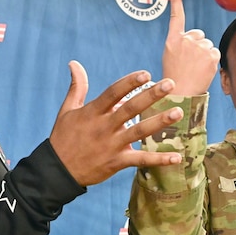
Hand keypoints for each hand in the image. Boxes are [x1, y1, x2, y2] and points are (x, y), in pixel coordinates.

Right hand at [49, 62, 183, 185]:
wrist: (56, 171)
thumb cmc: (63, 138)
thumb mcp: (67, 110)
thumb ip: (77, 87)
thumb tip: (74, 63)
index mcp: (93, 112)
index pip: (113, 93)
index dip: (130, 82)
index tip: (146, 74)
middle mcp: (104, 127)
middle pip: (130, 108)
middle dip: (150, 95)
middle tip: (170, 84)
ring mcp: (111, 145)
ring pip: (139, 131)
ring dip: (159, 122)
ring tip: (178, 112)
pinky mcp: (116, 162)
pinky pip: (140, 160)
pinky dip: (159, 159)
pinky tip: (176, 157)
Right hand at [163, 0, 218, 95]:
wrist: (181, 94)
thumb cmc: (175, 77)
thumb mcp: (171, 56)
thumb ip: (182, 43)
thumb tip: (198, 37)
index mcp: (173, 40)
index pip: (176, 16)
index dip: (176, 0)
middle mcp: (186, 40)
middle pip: (198, 35)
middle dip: (197, 45)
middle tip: (190, 62)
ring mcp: (199, 46)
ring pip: (207, 45)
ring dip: (204, 55)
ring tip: (195, 68)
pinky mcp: (211, 54)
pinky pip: (215, 52)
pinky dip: (212, 60)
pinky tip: (204, 69)